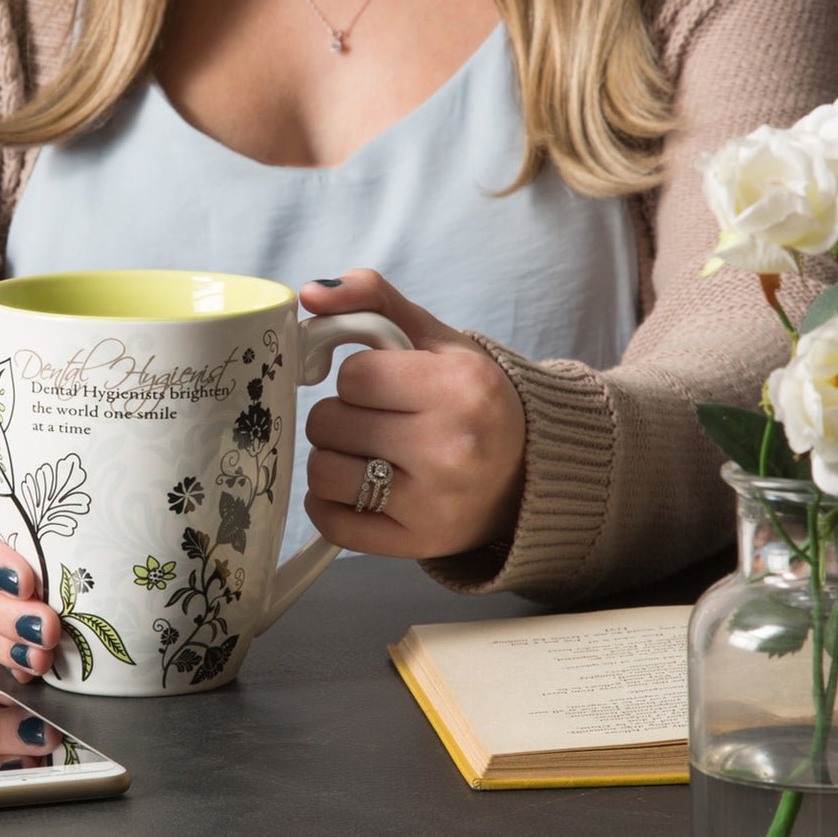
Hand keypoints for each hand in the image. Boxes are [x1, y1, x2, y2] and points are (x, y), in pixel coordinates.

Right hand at [0, 467, 59, 682]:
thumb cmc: (20, 494)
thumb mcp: (27, 481)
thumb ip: (57, 494)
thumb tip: (113, 512)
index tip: (27, 582)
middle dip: (6, 614)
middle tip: (46, 629)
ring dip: (5, 644)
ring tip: (40, 658)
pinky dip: (4, 656)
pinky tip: (28, 668)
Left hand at [299, 269, 526, 560]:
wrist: (527, 475)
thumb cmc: (474, 401)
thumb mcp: (437, 339)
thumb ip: (374, 299)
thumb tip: (310, 293)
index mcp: (461, 387)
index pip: (355, 375)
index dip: (356, 378)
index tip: (380, 386)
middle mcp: (451, 447)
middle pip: (330, 422)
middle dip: (340, 415)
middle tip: (373, 420)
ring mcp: (433, 502)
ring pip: (322, 472)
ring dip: (331, 458)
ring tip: (365, 453)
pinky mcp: (415, 542)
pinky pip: (332, 524)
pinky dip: (329, 503)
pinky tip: (355, 488)